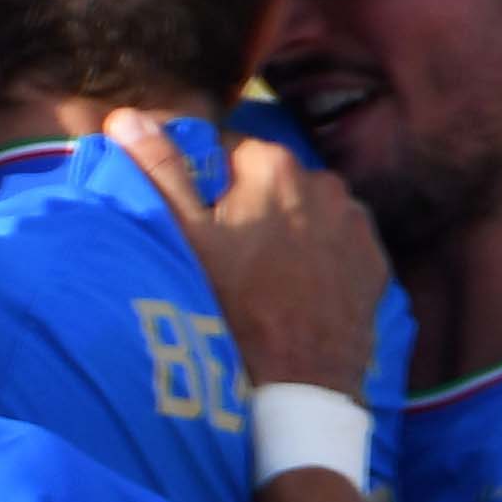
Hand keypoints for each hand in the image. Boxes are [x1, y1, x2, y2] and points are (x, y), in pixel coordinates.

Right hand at [107, 109, 385, 398]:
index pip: (228, 152)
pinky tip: (299, 290)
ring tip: (265, 278)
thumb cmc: (233, 310)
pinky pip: (339, 244)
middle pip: (271, 182)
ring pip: (308, 211)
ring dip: (288, 230)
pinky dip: (321, 257)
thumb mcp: (185, 239)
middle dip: (250, 207)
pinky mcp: (375, 261)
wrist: (298, 386)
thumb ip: (159, 171)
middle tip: (230, 259)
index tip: (200, 227)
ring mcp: (356, 222)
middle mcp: (324, 181)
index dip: (207, 189)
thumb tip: (126, 115)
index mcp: (273, 165)